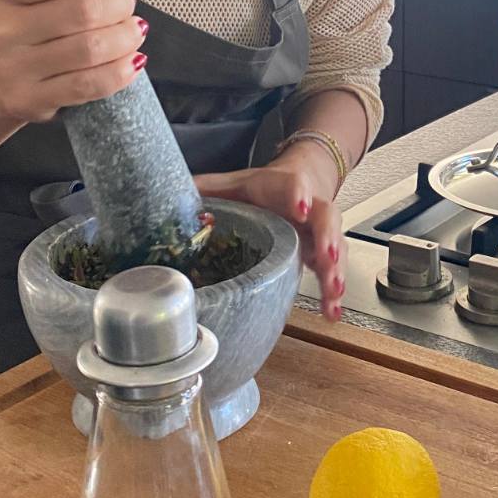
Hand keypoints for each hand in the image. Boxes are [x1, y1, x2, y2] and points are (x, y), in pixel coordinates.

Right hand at [0, 0, 145, 124]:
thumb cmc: (26, 18)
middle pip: (81, 12)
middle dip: (119, 4)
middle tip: (128, 4)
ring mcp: (12, 69)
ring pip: (90, 49)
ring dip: (126, 37)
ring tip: (134, 30)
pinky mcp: (31, 100)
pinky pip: (89, 85)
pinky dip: (121, 70)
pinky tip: (132, 60)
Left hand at [192, 165, 345, 321]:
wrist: (298, 185)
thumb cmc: (260, 189)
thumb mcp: (232, 184)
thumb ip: (204, 191)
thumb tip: (162, 200)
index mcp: (279, 187)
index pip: (292, 184)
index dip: (297, 195)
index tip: (298, 208)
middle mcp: (307, 207)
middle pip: (325, 216)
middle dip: (326, 236)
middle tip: (326, 257)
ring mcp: (318, 231)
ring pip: (335, 245)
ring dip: (335, 269)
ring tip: (332, 292)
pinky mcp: (322, 253)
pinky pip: (332, 270)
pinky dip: (333, 294)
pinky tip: (332, 313)